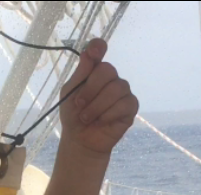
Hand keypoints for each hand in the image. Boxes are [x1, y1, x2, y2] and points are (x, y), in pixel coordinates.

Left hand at [58, 38, 138, 156]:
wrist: (80, 140)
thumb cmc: (73, 115)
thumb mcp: (69, 94)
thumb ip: (80, 74)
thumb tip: (90, 53)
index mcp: (93, 71)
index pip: (98, 50)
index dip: (97, 47)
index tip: (94, 52)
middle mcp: (110, 78)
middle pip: (107, 70)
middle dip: (90, 89)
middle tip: (79, 105)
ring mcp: (122, 91)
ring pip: (116, 88)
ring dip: (97, 105)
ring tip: (86, 118)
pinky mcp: (130, 107)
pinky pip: (124, 104)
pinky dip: (109, 114)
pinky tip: (101, 121)